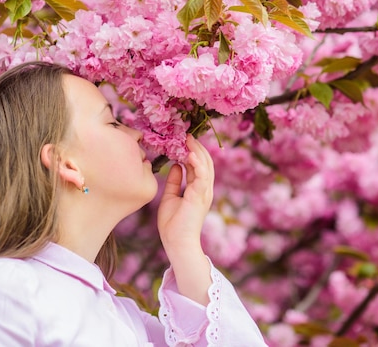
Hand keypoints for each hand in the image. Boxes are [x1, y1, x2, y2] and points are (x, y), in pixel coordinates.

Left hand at [157, 134, 213, 249]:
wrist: (177, 243)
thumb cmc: (173, 224)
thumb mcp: (171, 197)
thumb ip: (175, 181)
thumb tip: (175, 165)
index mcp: (198, 189)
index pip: (199, 165)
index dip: (193, 151)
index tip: (184, 139)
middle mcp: (204, 189)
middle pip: (205, 162)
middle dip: (197, 147)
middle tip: (187, 134)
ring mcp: (204, 193)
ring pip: (206, 166)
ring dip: (198, 151)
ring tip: (189, 139)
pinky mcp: (200, 197)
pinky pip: (202, 176)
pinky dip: (198, 164)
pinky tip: (190, 154)